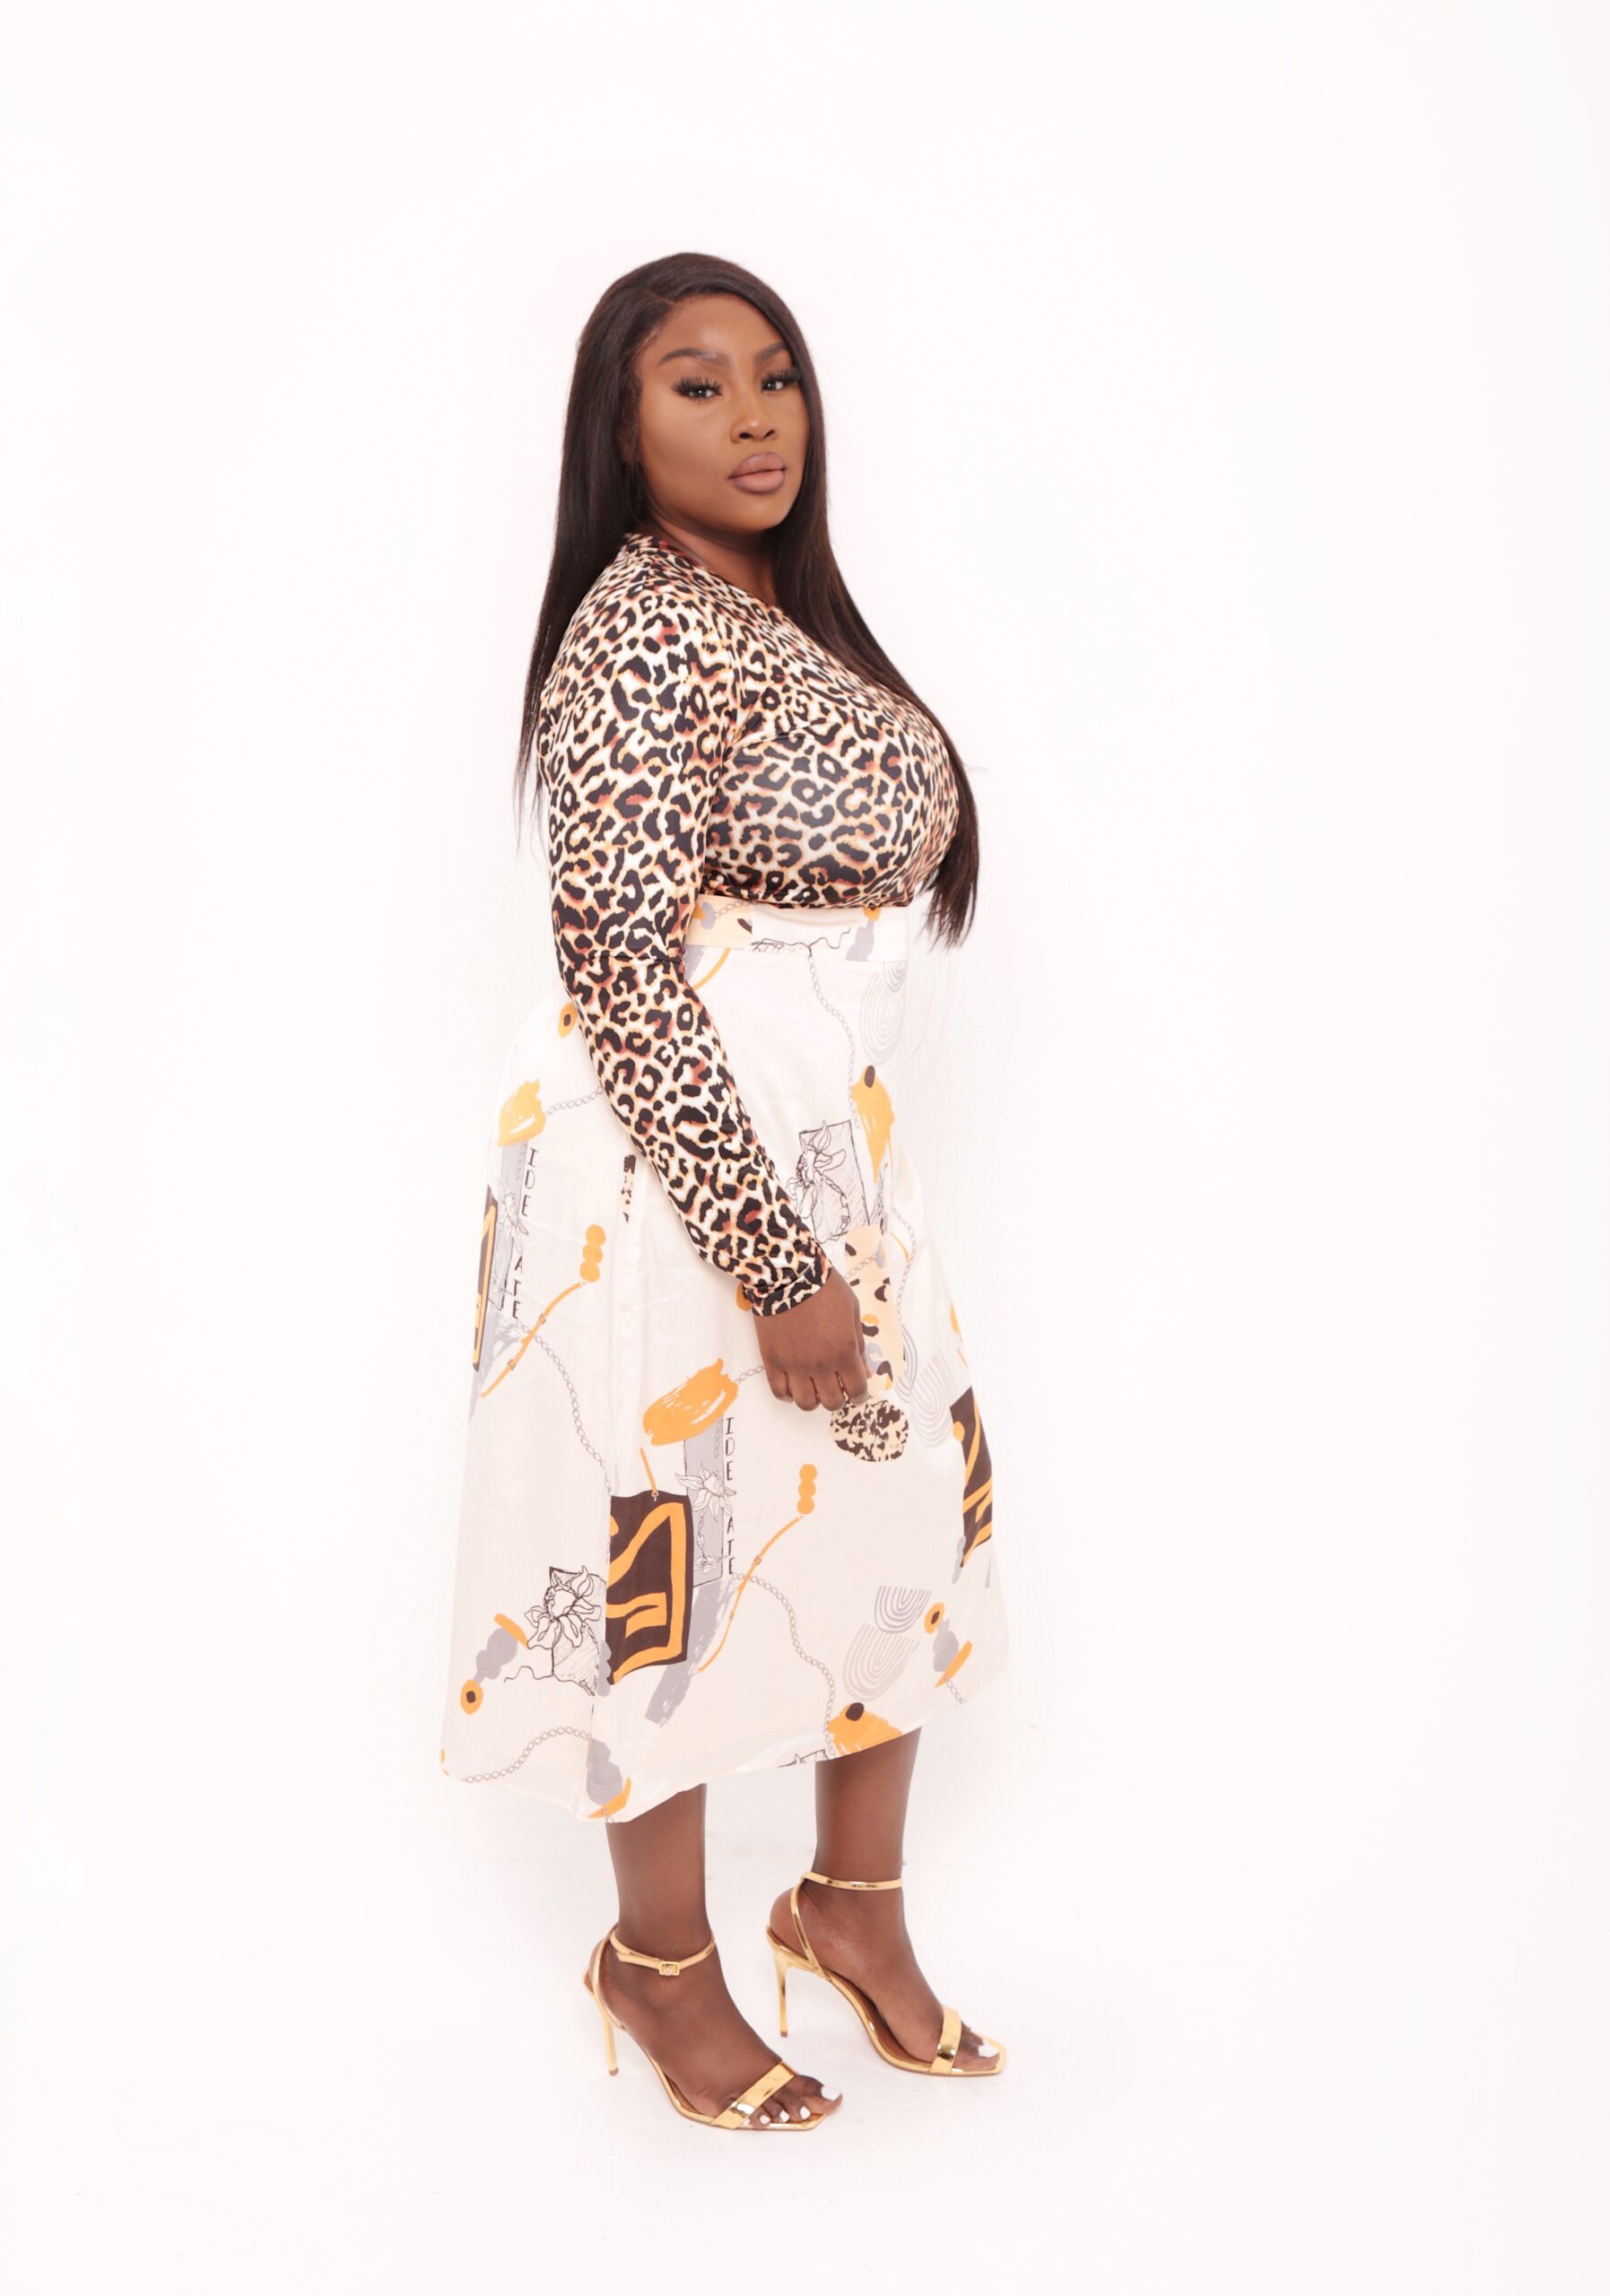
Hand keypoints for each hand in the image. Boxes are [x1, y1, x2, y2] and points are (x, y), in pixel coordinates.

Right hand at [754, 1266, 870, 1411]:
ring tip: (813, 1387)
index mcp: (844, 1351)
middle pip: (832, 1402)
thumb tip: (864, 1372)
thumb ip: (859, 1344)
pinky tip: (792, 1386)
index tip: (857, 1392)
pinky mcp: (772, 1360)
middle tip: (836, 1387)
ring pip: (806, 1403)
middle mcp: (820, 1364)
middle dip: (838, 1399)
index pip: (856, 1391)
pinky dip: (788, 1394)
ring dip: (813, 1399)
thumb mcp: (852, 1311)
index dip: (859, 1395)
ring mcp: (794, 1365)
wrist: (787, 1273)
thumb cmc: (824, 1288)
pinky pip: (779, 1392)